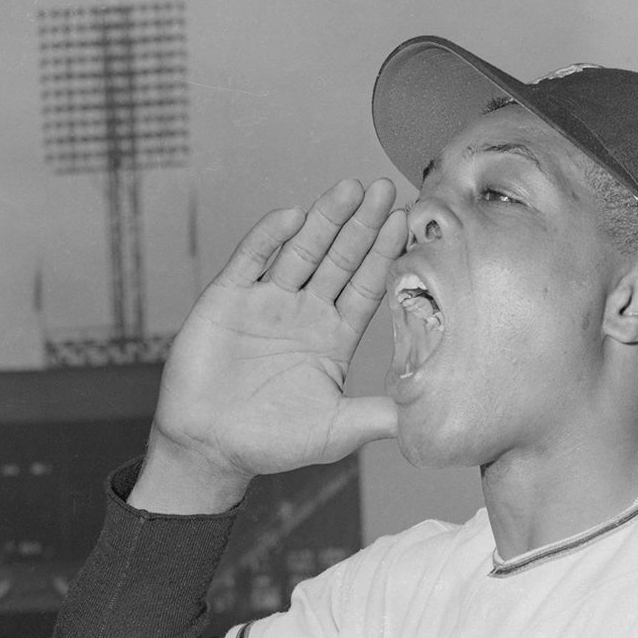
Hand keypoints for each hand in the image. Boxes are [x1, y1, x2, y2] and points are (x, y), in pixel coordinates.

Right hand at [136, 178, 408, 510]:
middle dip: (362, 225)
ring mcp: (266, 301)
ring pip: (301, 251)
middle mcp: (305, 312)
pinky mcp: (228, 298)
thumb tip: (428, 415)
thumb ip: (379, 416)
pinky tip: (294, 216)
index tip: (406, 223)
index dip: (385, 255)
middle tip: (385, 190)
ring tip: (350, 189)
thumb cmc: (272, 443)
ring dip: (324, 220)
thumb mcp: (337, 431)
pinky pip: (251, 258)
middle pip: (340, 259)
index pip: (366, 286)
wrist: (209, 448)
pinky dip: (270, 237)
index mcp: (334, 337)